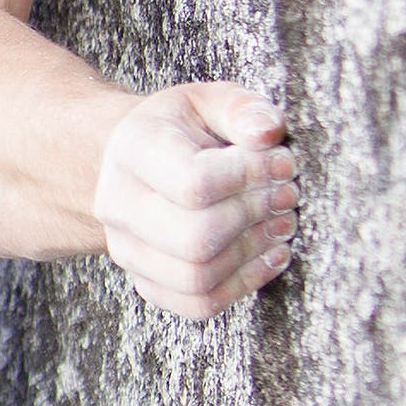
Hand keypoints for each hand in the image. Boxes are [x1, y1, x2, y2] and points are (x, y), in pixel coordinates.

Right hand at [92, 83, 297, 320]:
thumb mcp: (208, 101)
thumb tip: (268, 133)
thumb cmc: (182, 129)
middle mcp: (118, 204)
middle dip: (254, 219)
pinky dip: (242, 286)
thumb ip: (241, 109)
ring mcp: (127, 249)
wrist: (140, 164)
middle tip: (288, 196)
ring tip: (283, 224)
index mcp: (132, 150)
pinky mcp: (147, 281)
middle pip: (194, 239)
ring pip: (197, 278)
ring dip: (253, 253)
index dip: (251, 177)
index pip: (194, 184)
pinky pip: (197, 304)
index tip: (284, 162)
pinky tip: (269, 256)